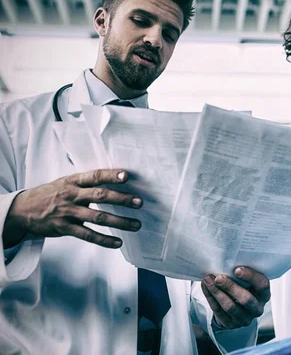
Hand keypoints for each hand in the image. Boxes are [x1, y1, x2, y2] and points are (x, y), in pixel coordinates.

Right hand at [4, 169, 142, 248]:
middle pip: (99, 195)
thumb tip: (114, 179)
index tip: (126, 175)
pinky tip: (118, 242)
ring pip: (98, 217)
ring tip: (136, 224)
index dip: (110, 175)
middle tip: (139, 202)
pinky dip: (104, 240)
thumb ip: (86, 182)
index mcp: (73, 181)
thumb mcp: (65, 182)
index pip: (94, 176)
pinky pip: (87, 235)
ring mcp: (68, 212)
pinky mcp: (64, 228)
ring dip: (119, 221)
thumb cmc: (51, 194)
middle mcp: (71, 195)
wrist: (22, 210)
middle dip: (121, 199)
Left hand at [201, 266, 270, 328]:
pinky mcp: (231, 324)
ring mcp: (244, 318)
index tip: (237, 269)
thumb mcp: (247, 281)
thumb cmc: (243, 288)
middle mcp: (257, 308)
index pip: (262, 285)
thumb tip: (227, 262)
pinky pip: (218, 311)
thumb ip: (242, 274)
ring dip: (217, 292)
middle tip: (218, 277)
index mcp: (264, 294)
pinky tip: (206, 287)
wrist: (236, 307)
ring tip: (208, 280)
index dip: (250, 277)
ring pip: (230, 306)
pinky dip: (210, 297)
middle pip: (246, 299)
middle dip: (230, 287)